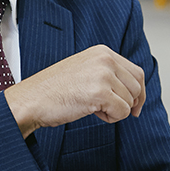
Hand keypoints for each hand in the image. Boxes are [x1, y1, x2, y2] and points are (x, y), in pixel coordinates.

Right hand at [4, 44, 145, 135]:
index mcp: (102, 51)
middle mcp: (105, 59)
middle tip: (106, 109)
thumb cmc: (53, 90)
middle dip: (127, 103)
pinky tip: (91, 112)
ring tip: (92, 106)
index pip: (137, 73)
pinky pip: (122, 112)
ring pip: (130, 101)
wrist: (31, 100)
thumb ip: (108, 73)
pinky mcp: (100, 92)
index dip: (138, 93)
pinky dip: (110, 118)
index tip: (134, 106)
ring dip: (115, 111)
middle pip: (137, 87)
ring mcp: (103, 75)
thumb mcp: (85, 70)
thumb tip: (136, 92)